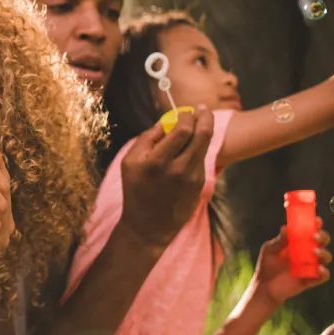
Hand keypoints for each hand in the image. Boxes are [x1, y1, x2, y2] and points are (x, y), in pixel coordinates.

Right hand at [118, 106, 213, 248]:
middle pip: (203, 134)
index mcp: (157, 161)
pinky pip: (200, 159)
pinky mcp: (199, 184)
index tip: (185, 111)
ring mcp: (192, 177)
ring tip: (199, 122)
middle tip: (202, 109)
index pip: (182, 130)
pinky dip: (197, 148)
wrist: (148, 225)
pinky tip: (190, 147)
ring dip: (204, 131)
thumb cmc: (136, 191)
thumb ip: (145, 139)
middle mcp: (178, 168)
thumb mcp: (128, 163)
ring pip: (205, 145)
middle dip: (204, 117)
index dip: (187, 116)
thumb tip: (164, 122)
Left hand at [251, 223, 330, 304]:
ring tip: (314, 252)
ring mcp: (311, 266)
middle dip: (323, 237)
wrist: (264, 287)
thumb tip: (286, 228)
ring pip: (326, 257)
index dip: (316, 225)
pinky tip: (318, 268)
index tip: (316, 220)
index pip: (311, 230)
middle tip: (315, 236)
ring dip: (323, 253)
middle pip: (323, 242)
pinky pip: (323, 275)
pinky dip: (324, 272)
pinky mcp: (312, 279)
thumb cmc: (267, 265)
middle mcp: (308, 252)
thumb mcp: (270, 250)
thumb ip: (279, 241)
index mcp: (299, 242)